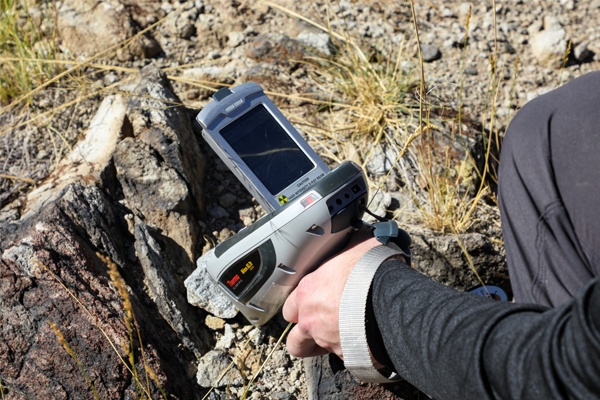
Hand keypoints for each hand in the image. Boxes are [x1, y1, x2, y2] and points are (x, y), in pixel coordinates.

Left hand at [282, 229, 381, 359]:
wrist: (392, 297)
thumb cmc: (373, 269)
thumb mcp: (357, 245)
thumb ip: (348, 246)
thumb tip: (357, 234)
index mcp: (308, 292)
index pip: (289, 308)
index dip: (299, 308)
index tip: (309, 306)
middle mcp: (312, 320)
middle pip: (294, 340)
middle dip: (303, 336)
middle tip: (317, 328)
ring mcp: (328, 341)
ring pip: (315, 352)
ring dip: (322, 346)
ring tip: (338, 337)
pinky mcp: (348, 356)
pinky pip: (344, 357)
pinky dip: (350, 351)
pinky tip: (362, 341)